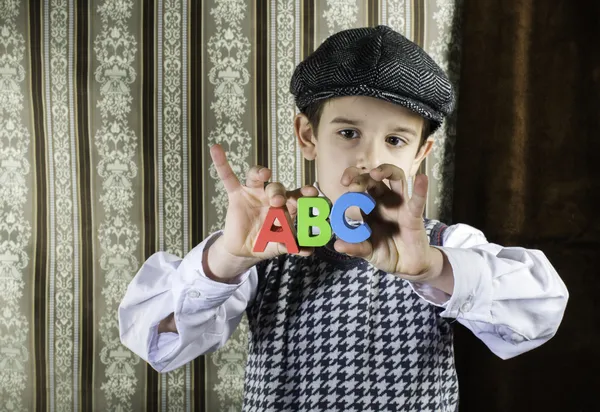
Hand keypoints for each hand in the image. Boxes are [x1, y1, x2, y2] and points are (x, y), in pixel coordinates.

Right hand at [206, 144, 317, 279]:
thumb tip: (309, 251)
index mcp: (285, 207)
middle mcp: (271, 196)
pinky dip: (222, 164)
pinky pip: (228, 177)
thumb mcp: (278, 246)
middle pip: (277, 187)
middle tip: (278, 202)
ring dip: (260, 173)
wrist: (243, 250)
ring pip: (257, 177)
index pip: (297, 196)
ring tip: (264, 174)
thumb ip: (291, 246)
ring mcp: (253, 193)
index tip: (312, 192)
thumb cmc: (265, 243)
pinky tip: (216, 149)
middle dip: (279, 193)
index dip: (304, 193)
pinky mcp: (236, 195)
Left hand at [333, 165, 445, 283]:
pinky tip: (421, 179)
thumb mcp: (367, 252)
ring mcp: (400, 206)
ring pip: (396, 179)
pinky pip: (417, 201)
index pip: (360, 187)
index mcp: (369, 208)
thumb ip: (355, 248)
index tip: (344, 183)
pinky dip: (420, 190)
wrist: (407, 267)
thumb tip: (337, 245)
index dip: (352, 180)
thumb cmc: (386, 253)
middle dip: (362, 178)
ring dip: (386, 171)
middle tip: (352, 185)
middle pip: (374, 180)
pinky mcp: (414, 215)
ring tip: (375, 174)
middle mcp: (384, 202)